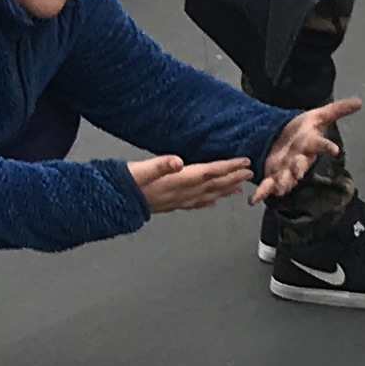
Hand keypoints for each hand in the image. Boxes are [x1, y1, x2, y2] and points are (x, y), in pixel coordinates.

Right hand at [128, 153, 255, 214]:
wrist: (113, 201)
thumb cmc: (126, 183)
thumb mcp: (141, 169)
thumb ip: (160, 164)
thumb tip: (176, 161)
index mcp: (178, 181)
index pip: (210, 172)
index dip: (229, 167)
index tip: (244, 163)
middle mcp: (182, 192)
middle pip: (214, 184)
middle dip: (233, 178)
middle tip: (250, 173)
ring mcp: (177, 200)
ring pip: (208, 195)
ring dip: (224, 190)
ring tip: (239, 188)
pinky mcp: (171, 204)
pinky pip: (195, 203)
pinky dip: (207, 201)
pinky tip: (211, 201)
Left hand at [259, 100, 357, 197]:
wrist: (286, 137)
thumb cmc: (304, 129)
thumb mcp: (319, 115)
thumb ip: (337, 110)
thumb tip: (360, 101)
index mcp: (309, 144)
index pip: (321, 144)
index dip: (327, 147)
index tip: (334, 149)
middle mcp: (299, 159)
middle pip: (301, 164)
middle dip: (299, 169)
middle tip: (299, 174)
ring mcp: (286, 169)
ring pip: (286, 178)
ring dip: (283, 183)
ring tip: (279, 189)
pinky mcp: (273, 175)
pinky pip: (268, 186)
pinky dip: (262, 193)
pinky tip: (255, 199)